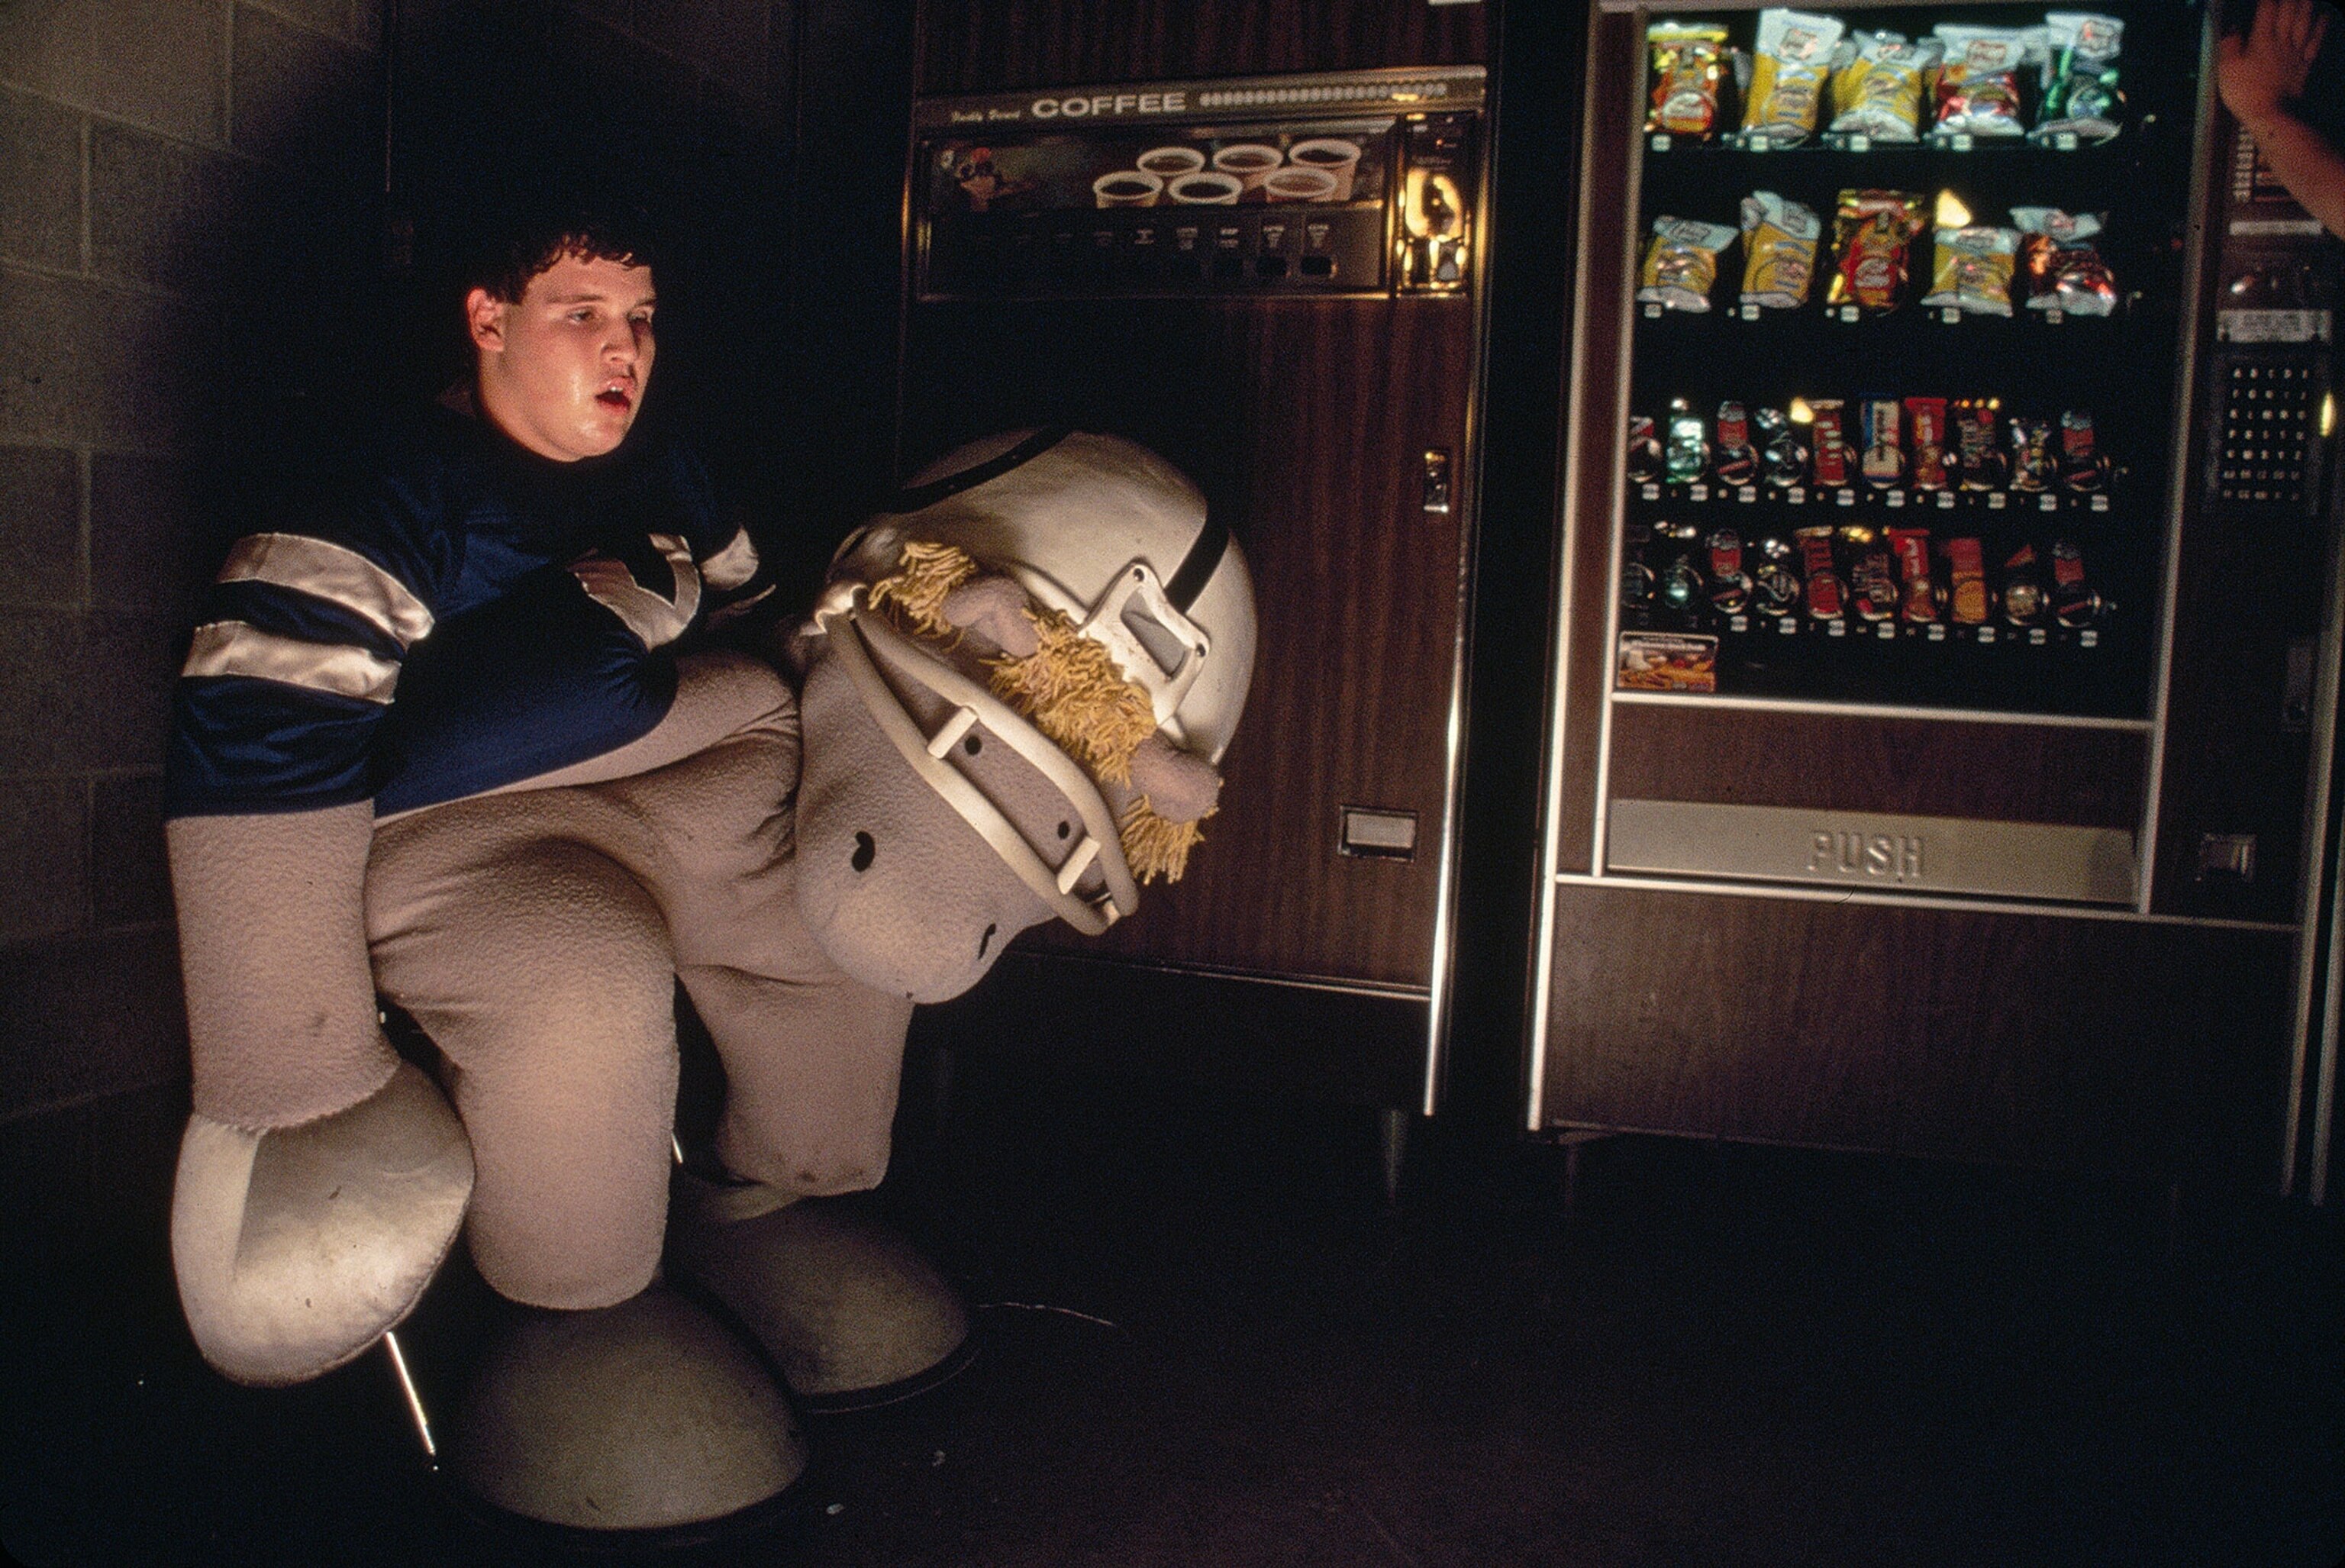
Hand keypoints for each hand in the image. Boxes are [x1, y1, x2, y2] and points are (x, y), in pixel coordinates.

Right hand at [2220, 0, 2331, 126]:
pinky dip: (2321, 24)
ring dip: (2305, 3)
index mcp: (2261, 39)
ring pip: (2304, 19)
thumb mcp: (2227, 69)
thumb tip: (2232, 26)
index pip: (2266, 7)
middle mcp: (2281, 40)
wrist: (2272, 114)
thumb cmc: (2246, 92)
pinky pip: (2316, 39)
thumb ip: (2229, 44)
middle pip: (2289, 9)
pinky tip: (2324, 14)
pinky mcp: (2304, 63)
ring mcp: (2295, 51)